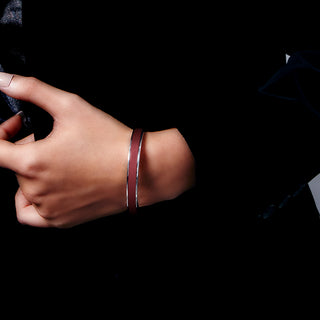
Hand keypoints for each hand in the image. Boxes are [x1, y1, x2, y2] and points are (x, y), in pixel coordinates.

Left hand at [0, 74, 194, 227]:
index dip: (2, 132)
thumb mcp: (70, 106)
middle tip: (51, 141)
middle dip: (27, 149)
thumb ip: (32, 90)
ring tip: (58, 163)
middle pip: (14, 167)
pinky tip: (49, 189)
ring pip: (24, 188)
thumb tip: (5, 80)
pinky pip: (32, 215)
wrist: (138, 170)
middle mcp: (37, 190)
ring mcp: (49, 208)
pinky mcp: (62, 220)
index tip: (17, 127)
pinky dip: (34, 201)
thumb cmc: (109, 142)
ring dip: (34, 173)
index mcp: (33, 162)